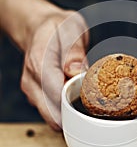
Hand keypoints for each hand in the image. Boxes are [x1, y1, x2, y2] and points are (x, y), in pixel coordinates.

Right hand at [20, 10, 88, 129]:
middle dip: (75, 114)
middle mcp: (32, 80)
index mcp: (40, 62)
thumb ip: (74, 50)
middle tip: (93, 104)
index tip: (91, 102)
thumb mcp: (70, 28)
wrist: (40, 28)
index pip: (55, 93)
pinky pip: (53, 114)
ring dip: (71, 114)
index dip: (75, 103)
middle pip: (52, 113)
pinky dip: (67, 112)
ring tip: (85, 98)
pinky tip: (76, 99)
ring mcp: (33, 91)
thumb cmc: (56, 28)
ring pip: (53, 117)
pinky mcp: (37, 97)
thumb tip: (77, 72)